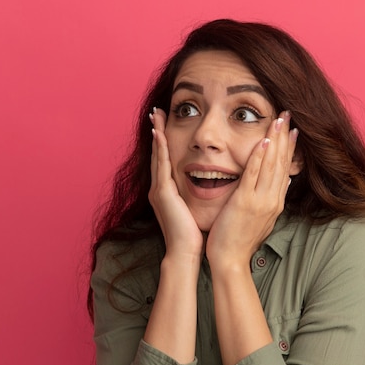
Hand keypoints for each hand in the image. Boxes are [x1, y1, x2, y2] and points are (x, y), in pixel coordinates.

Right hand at [148, 108, 203, 262]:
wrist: (185, 252)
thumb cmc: (192, 234)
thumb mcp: (192, 209)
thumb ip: (194, 196)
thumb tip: (208, 184)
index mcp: (167, 191)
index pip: (166, 160)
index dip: (165, 141)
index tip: (166, 123)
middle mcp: (160, 188)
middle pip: (158, 153)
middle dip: (158, 131)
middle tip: (157, 111)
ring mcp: (159, 190)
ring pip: (158, 155)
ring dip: (157, 133)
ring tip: (156, 114)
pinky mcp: (163, 193)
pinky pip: (161, 165)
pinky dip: (160, 148)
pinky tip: (159, 133)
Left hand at [205, 111, 297, 270]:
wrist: (230, 261)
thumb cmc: (239, 241)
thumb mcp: (260, 220)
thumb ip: (267, 202)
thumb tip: (277, 186)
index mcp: (275, 203)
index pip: (285, 170)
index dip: (289, 148)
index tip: (292, 130)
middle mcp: (272, 200)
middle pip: (282, 162)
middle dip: (285, 137)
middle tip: (287, 115)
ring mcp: (260, 201)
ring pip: (271, 164)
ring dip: (275, 139)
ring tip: (279, 119)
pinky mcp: (245, 202)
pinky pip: (253, 174)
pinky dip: (259, 156)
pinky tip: (263, 140)